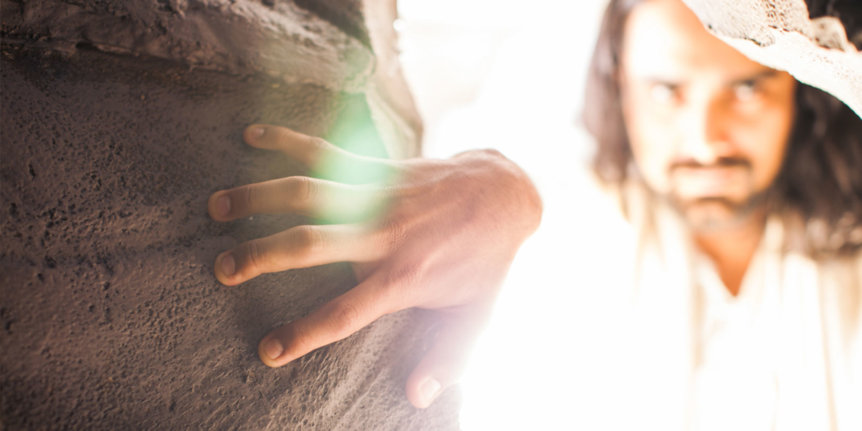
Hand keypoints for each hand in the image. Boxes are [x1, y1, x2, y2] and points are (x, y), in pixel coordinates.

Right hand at [208, 124, 541, 407]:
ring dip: (259, 197)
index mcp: (402, 278)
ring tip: (216, 207)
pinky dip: (289, 141)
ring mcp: (377, 197)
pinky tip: (254, 134)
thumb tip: (419, 397)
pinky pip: (328, 151)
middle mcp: (382, 236)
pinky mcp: (378, 169)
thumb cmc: (486, 260)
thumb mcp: (476, 315)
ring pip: (308, 192)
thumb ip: (447, 357)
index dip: (304, 334)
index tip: (268, 351)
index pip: (344, 313)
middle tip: (223, 268)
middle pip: (309, 245)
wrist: (506, 194)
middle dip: (261, 256)